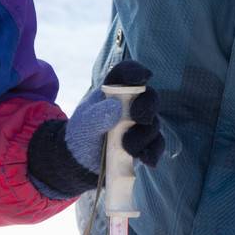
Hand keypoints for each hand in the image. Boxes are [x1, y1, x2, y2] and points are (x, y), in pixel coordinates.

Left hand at [28, 61, 164, 199]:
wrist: (79, 162)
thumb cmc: (80, 135)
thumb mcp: (83, 124)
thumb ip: (97, 115)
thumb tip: (115, 107)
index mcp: (113, 91)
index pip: (126, 74)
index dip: (136, 72)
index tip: (142, 77)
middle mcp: (130, 105)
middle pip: (148, 98)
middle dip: (147, 106)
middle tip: (139, 118)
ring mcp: (138, 125)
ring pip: (153, 124)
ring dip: (145, 136)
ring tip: (128, 148)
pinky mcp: (143, 144)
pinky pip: (155, 145)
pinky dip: (153, 152)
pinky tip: (147, 161)